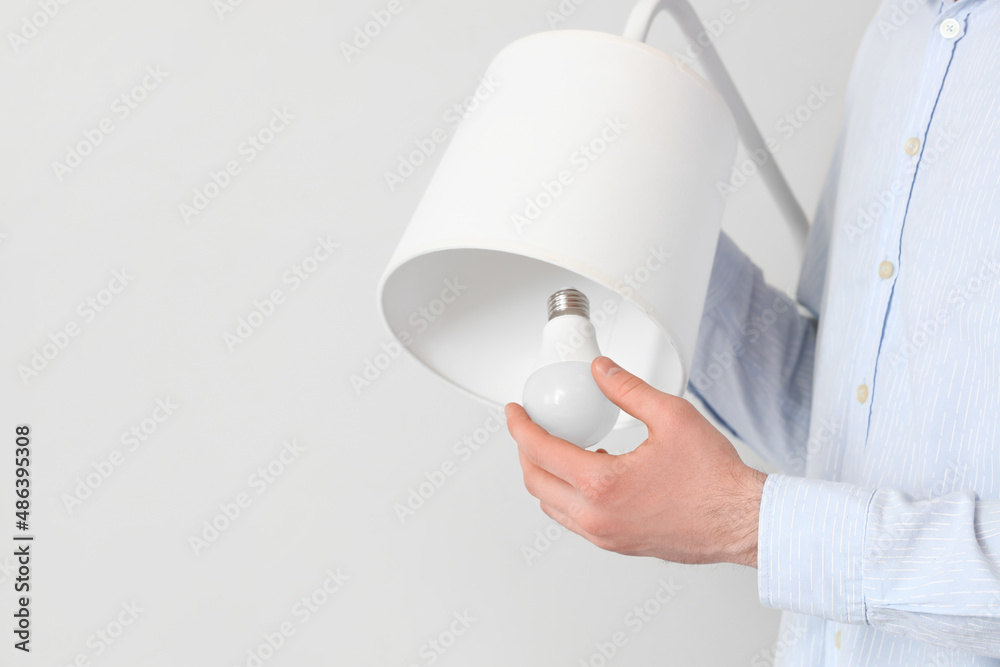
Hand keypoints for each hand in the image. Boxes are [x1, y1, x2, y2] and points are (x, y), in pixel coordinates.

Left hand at [506, 356, 765, 566]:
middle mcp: (596, 517)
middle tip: (529, 428)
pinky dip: (565, 494)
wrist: (740, 521)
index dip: (520, 426)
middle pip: (535, 482)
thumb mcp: (672, 416)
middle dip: (525, 451)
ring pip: (551, 505)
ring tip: (553, 447)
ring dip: (543, 475)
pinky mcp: (617, 544)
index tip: (515, 412)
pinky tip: (586, 472)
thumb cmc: (715, 479)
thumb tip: (602, 372)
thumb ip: (628, 390)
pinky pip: (573, 519)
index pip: (540, 451)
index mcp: (602, 484)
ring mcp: (605, 536)